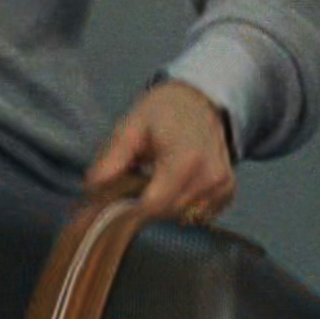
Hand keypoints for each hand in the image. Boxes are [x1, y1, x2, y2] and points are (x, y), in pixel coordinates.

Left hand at [86, 82, 236, 224]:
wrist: (200, 101)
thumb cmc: (162, 112)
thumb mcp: (131, 127)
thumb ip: (112, 159)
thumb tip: (92, 189)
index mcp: (185, 159)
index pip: (154, 206)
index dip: (131, 209)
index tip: (116, 203)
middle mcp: (209, 176)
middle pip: (167, 214)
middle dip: (145, 207)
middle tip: (131, 188)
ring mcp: (222, 185)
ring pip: (182, 217)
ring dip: (164, 207)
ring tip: (154, 182)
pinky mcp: (227, 191)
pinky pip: (199, 215)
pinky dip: (183, 206)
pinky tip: (174, 185)